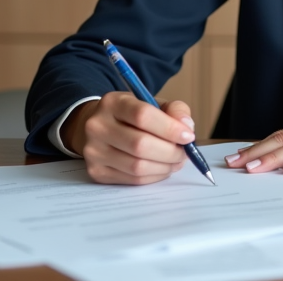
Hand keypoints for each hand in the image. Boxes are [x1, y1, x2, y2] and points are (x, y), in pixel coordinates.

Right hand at [62, 91, 195, 184]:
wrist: (99, 127)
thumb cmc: (132, 116)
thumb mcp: (152, 103)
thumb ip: (174, 110)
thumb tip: (187, 127)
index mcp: (113, 102)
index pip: (143, 115)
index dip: (170, 128)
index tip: (188, 136)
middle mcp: (97, 126)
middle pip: (140, 145)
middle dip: (171, 152)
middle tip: (185, 153)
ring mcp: (93, 151)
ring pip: (137, 166)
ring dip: (165, 166)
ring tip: (176, 161)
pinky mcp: (96, 172)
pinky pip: (133, 179)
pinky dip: (154, 176)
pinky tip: (161, 168)